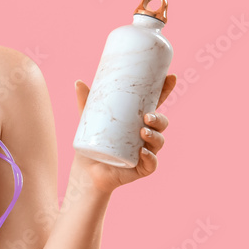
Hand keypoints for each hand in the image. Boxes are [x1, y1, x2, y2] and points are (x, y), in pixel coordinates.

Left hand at [73, 73, 176, 193]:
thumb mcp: (88, 121)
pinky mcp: (141, 168)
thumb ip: (86, 102)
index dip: (165, 91)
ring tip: (143, 131)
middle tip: (147, 116)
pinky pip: (151, 164)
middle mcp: (146, 136)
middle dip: (159, 118)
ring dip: (155, 136)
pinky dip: (150, 158)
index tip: (170, 77)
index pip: (155, 105)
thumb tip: (79, 82)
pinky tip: (143, 152)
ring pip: (159, 142)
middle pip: (161, 124)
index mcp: (138, 121)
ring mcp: (146, 152)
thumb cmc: (93, 143)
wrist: (86, 171)